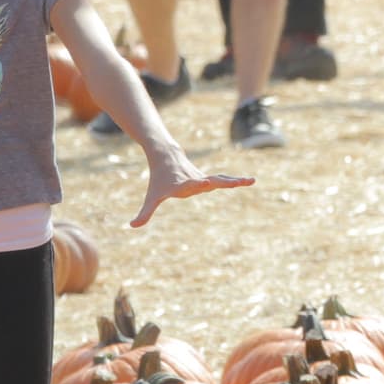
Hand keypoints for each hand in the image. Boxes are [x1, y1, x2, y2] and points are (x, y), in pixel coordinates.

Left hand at [130, 145, 253, 227]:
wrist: (166, 157)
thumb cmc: (159, 180)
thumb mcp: (152, 196)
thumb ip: (145, 212)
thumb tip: (132, 226)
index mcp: (183, 185)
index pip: (191, 185)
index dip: (198, 184)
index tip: (206, 182)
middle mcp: (195, 180)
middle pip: (212, 181)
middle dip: (224, 182)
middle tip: (236, 183)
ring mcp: (203, 178)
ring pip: (221, 179)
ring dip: (235, 181)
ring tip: (251, 181)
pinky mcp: (209, 178)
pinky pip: (224, 180)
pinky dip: (236, 180)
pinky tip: (249, 181)